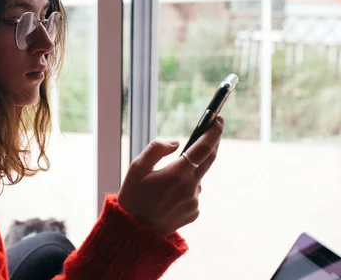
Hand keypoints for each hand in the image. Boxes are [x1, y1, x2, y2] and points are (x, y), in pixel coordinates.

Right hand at [117, 117, 223, 235]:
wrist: (134, 232)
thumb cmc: (133, 197)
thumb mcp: (136, 168)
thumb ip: (156, 149)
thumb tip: (176, 142)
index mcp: (177, 174)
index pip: (204, 148)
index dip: (214, 132)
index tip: (218, 120)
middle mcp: (190, 188)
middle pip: (209, 160)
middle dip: (212, 143)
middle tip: (211, 131)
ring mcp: (194, 202)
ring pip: (197, 178)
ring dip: (188, 172)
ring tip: (164, 181)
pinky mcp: (194, 212)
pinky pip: (193, 193)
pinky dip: (184, 188)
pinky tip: (167, 196)